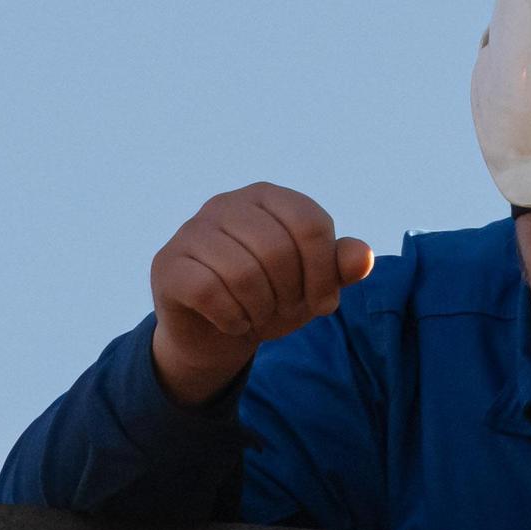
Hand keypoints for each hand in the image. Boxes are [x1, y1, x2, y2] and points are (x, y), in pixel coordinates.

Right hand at [149, 183, 372, 404]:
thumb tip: (362, 256)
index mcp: (267, 196)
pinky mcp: (167, 264)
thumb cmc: (270, 298)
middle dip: (290, 294)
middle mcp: (226, 204)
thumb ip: (339, 267)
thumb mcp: (312, 285)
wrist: (216, 333)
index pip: (309, 224)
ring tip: (258, 317)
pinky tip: (234, 324)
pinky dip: (232, 318)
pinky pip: (208, 291)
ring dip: (260, 310)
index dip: (324, 272)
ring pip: (242, 273)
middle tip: (284, 312)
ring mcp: (192, 231)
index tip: (324, 303)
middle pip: (277, 249)